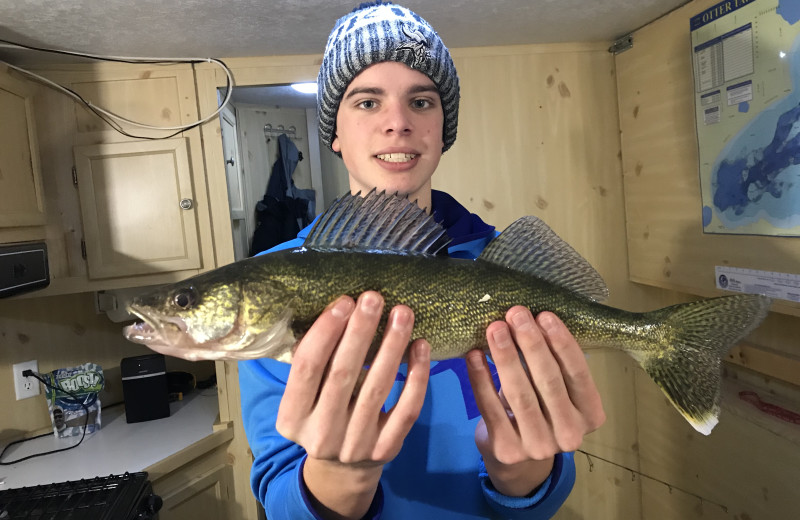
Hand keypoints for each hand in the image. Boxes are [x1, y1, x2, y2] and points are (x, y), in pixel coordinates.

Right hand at [276, 291, 429, 519]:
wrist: (342, 470)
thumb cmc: (322, 415)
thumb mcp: (304, 398)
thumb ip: (313, 366)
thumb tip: (336, 310)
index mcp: (292, 418)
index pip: (306, 369)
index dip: (325, 333)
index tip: (344, 302)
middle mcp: (321, 434)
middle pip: (343, 374)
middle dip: (360, 332)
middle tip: (374, 298)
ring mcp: (355, 445)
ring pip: (377, 388)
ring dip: (392, 345)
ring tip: (402, 312)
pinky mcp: (386, 449)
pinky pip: (406, 408)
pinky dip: (416, 376)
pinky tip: (421, 346)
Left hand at [466, 307, 604, 496]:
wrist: (519, 460)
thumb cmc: (540, 410)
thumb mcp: (555, 391)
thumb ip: (551, 364)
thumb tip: (530, 317)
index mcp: (590, 414)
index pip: (578, 374)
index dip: (561, 343)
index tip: (544, 315)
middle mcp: (570, 434)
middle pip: (548, 381)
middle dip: (531, 343)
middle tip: (515, 314)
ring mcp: (539, 446)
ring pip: (520, 394)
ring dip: (506, 356)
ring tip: (495, 328)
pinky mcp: (508, 449)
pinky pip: (490, 407)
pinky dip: (481, 378)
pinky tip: (474, 355)